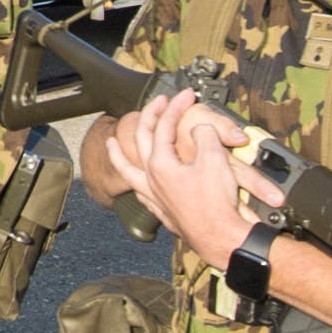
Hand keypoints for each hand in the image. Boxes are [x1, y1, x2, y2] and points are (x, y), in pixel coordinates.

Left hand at [112, 89, 266, 266]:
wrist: (222, 238)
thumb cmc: (217, 202)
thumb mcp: (214, 159)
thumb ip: (205, 136)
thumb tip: (199, 129)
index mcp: (160, 164)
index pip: (165, 127)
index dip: (176, 107)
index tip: (188, 94)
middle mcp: (151, 180)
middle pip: (140, 142)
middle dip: (148, 117)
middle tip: (157, 103)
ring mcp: (155, 197)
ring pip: (128, 172)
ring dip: (118, 155)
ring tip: (110, 145)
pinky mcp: (164, 212)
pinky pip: (141, 193)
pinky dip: (136, 184)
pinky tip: (137, 185)